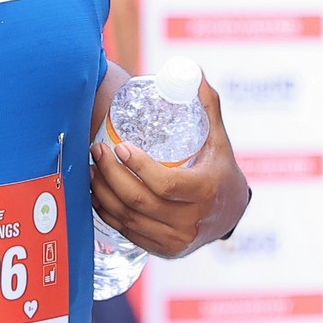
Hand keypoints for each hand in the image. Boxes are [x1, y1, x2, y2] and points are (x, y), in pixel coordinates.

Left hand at [92, 76, 250, 257]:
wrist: (231, 215)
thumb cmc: (222, 170)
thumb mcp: (220, 140)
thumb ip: (207, 107)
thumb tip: (192, 72)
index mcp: (206, 192)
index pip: (166, 183)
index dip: (138, 167)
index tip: (119, 146)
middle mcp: (192, 222)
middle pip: (139, 200)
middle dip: (110, 175)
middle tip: (97, 151)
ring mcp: (176, 240)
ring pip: (128, 218)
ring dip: (103, 193)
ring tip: (92, 168)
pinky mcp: (163, 250)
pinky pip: (127, 232)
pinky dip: (107, 213)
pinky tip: (98, 193)